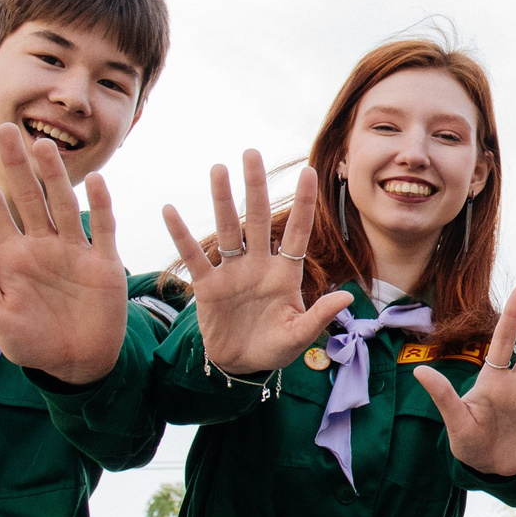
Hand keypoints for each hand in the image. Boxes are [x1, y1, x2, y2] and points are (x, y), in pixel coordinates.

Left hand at [0, 124, 129, 385]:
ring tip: (42, 145)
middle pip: (27, 197)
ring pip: (62, 205)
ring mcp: (74, 251)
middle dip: (15, 164)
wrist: (76, 364)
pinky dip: (101, 206)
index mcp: (12, 255)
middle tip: (4, 128)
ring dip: (54, 176)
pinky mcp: (103, 264)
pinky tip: (96, 180)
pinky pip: (103, 229)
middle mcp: (42, 245)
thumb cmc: (30, 341)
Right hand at [165, 154, 355, 373]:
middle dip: (255, 187)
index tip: (309, 172)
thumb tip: (346, 296)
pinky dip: (181, 235)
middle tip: (251, 152)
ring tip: (218, 169)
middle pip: (257, 219)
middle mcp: (259, 264)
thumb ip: (319, 316)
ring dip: (222, 200)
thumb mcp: (299, 335)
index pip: (297, 232)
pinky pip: (193, 256)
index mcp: (285, 274)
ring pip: (227, 229)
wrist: (242, 364)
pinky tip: (169, 211)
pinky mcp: (207, 285)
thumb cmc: (275, 347)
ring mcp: (232, 272)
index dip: (303, 204)